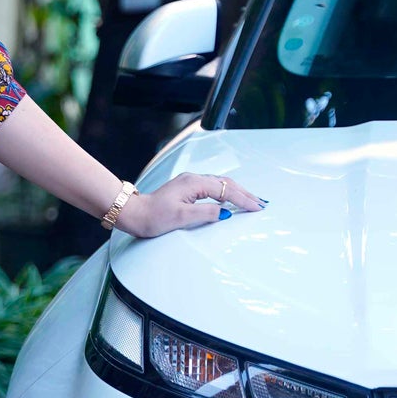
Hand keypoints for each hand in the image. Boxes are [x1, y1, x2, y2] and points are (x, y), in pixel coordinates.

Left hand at [118, 173, 263, 237]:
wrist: (134, 214)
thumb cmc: (153, 217)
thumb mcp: (181, 217)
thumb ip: (206, 213)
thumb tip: (226, 212)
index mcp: (194, 183)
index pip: (226, 191)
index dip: (243, 200)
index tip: (257, 208)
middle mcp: (193, 179)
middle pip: (226, 184)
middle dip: (245, 193)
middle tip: (262, 203)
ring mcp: (190, 183)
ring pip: (221, 184)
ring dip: (238, 192)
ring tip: (252, 200)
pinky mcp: (187, 189)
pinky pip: (213, 187)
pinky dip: (226, 192)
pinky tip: (231, 198)